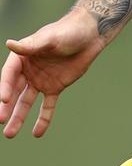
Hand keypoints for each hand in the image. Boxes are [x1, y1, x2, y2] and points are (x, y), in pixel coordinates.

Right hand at [0, 8, 102, 138]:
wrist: (90, 35)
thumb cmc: (68, 31)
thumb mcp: (50, 38)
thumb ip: (31, 45)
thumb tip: (9, 43)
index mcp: (23, 57)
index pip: (9, 74)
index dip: (5, 87)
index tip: (4, 100)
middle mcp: (29, 70)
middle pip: (15, 91)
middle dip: (7, 107)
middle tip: (1, 121)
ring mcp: (41, 80)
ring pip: (27, 102)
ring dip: (19, 117)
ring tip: (10, 134)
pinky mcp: (55, 87)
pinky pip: (47, 106)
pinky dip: (43, 119)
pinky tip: (37, 133)